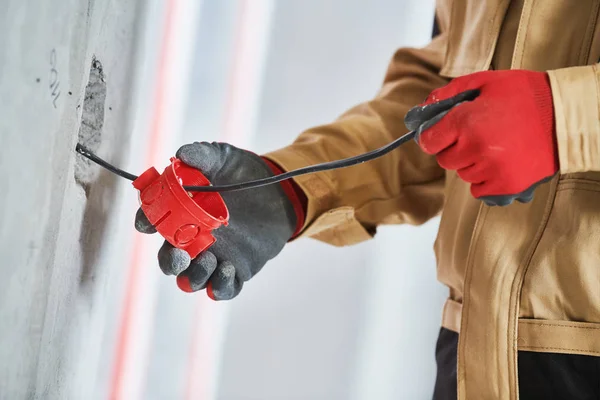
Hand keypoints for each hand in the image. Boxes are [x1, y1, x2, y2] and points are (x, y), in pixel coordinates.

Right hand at [135, 142, 297, 299]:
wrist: (280, 189)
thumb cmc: (244, 173)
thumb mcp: (223, 158)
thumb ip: (202, 155)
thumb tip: (181, 154)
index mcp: (182, 214)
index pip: (154, 222)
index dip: (146, 223)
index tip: (147, 223)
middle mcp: (193, 239)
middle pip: (169, 260)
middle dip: (168, 261)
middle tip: (178, 255)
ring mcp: (215, 257)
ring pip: (192, 280)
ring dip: (194, 276)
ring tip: (209, 258)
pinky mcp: (237, 270)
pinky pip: (223, 289)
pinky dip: (220, 286)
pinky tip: (227, 269)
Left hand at [405, 70, 558, 205]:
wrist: (566, 116)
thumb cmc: (525, 95)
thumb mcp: (485, 82)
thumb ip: (449, 94)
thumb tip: (422, 107)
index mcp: (467, 122)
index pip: (428, 141)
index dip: (433, 136)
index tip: (441, 133)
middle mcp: (476, 149)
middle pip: (445, 160)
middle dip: (455, 148)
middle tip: (477, 135)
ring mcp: (492, 170)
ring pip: (463, 174)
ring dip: (472, 163)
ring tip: (496, 146)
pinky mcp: (506, 186)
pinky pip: (478, 190)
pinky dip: (485, 179)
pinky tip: (502, 162)